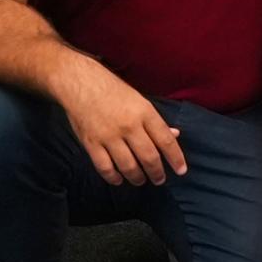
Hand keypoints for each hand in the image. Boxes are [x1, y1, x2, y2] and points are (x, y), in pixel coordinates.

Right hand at [60, 67, 189, 186]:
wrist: (80, 81)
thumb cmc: (112, 90)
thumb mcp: (139, 100)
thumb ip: (155, 121)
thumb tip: (175, 135)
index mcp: (144, 112)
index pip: (165, 140)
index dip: (176, 158)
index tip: (181, 170)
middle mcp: (129, 125)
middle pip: (149, 157)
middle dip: (157, 173)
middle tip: (159, 179)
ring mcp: (109, 136)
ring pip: (129, 166)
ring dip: (137, 178)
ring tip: (141, 180)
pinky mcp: (91, 143)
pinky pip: (105, 168)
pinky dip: (114, 178)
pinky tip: (119, 179)